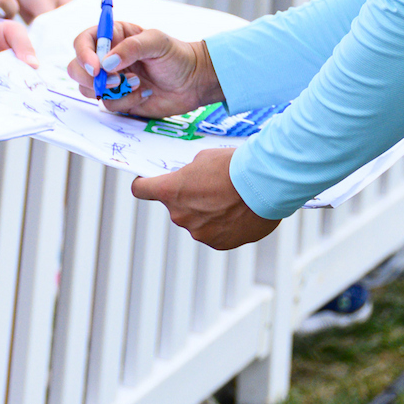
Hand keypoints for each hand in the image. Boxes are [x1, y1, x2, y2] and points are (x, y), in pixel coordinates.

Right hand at [69, 21, 223, 117]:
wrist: (194, 82)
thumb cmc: (178, 56)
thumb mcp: (157, 42)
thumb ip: (131, 48)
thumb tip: (106, 63)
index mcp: (114, 37)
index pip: (84, 41)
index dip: (84, 53)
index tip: (95, 66)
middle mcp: (108, 59)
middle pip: (77, 67)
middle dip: (90, 77)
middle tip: (113, 81)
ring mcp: (111, 80)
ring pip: (87, 88)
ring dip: (109, 90)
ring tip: (136, 84)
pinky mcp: (119, 99)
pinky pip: (108, 104)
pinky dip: (124, 101)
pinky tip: (143, 94)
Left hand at [132, 150, 278, 249]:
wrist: (263, 185)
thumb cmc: (233, 166)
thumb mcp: (204, 159)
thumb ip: (190, 173)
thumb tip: (191, 180)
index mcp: (170, 191)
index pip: (140, 189)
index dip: (144, 184)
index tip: (149, 182)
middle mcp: (179, 215)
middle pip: (175, 207)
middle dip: (189, 198)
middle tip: (211, 187)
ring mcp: (199, 232)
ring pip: (197, 222)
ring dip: (208, 213)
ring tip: (231, 200)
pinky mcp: (219, 244)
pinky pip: (215, 234)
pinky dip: (224, 226)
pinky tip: (239, 213)